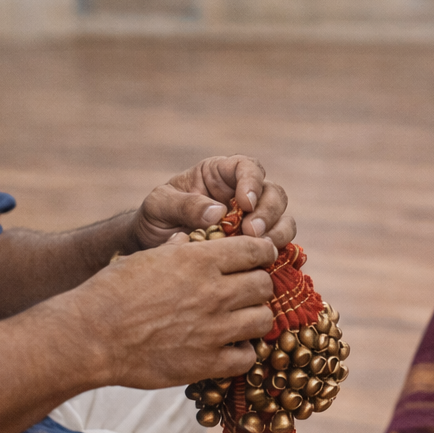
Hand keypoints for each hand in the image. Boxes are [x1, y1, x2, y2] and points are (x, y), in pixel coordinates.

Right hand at [68, 232, 278, 388]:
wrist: (91, 336)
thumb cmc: (111, 292)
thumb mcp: (145, 258)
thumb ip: (176, 250)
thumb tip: (188, 241)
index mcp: (200, 260)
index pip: (255, 249)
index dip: (261, 252)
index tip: (259, 258)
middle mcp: (214, 292)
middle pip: (264, 285)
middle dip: (258, 286)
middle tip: (247, 292)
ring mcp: (214, 329)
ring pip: (263, 320)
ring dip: (254, 319)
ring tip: (241, 321)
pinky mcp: (207, 363)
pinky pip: (247, 358)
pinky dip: (243, 353)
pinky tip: (230, 349)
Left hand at [129, 156, 295, 250]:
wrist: (151, 247)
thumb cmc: (155, 219)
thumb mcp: (160, 206)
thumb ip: (185, 205)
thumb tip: (217, 212)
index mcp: (220, 174)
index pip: (248, 167)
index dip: (252, 182)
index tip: (245, 202)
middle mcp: (242, 194)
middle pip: (274, 194)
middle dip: (268, 212)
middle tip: (251, 232)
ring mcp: (253, 221)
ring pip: (283, 220)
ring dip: (278, 233)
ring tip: (262, 250)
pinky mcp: (256, 247)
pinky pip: (279, 247)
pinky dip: (278, 254)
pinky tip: (267, 265)